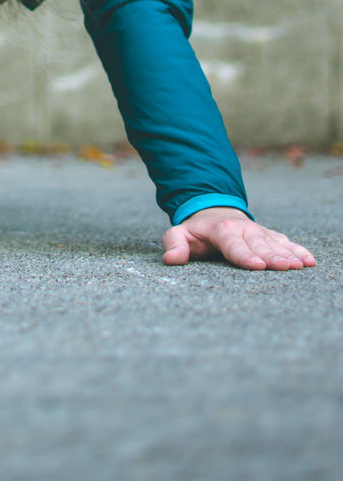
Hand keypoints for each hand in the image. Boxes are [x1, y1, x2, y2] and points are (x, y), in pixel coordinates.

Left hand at [162, 206, 316, 270]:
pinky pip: (285, 242)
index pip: (233, 244)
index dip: (244, 255)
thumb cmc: (196, 232)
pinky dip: (298, 250)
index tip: (257, 266)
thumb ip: (175, 245)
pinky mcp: (269, 236)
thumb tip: (171, 259)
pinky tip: (309, 260)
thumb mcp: (179, 234)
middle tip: (286, 267)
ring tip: (300, 265)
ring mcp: (258, 232)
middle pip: (258, 245)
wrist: (213, 213)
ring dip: (288, 254)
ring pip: (274, 244)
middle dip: (272, 256)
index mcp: (221, 230)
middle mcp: (243, 229)